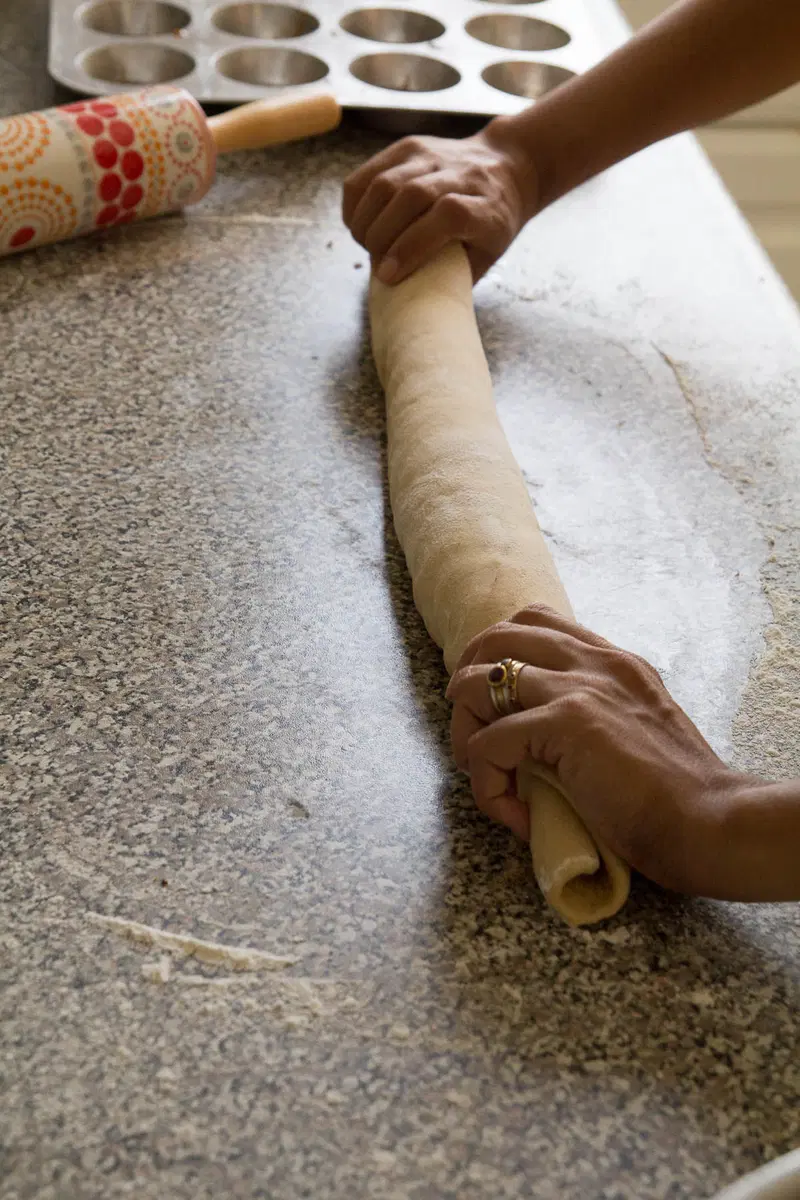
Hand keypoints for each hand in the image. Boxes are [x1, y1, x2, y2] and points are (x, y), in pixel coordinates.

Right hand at [342, 120, 536, 285]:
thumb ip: (456, 274)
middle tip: (375, 262)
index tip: (389, 275)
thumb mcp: (489, 254)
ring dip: (365, 220)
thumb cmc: (494, 222)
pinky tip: (357, 223)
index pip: (447, 216)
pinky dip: (355, 201)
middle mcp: (460, 174)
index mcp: (486, 205)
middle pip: (410, 196)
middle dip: (382, 236)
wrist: (507, 167)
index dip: (412, 246)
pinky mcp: (409, 147)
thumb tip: (412, 300)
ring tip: (365, 244)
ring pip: (385, 182)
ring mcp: (432, 156)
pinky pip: (369, 172)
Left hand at [446, 605, 746, 893]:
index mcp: (614, 662)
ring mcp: (579, 687)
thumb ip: (601, 716)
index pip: (538, 622)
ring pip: (476, 683)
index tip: (495, 703)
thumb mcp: (639, 731)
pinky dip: (487, 785)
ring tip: (485, 775)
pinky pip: (487, 744)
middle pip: (495, 636)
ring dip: (464, 733)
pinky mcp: (566, 722)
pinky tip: (516, 815)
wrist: (710, 822)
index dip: (500, 655)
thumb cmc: (680, 797)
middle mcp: (594, 663)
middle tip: (471, 732)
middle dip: (466, 681)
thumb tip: (547, 741)